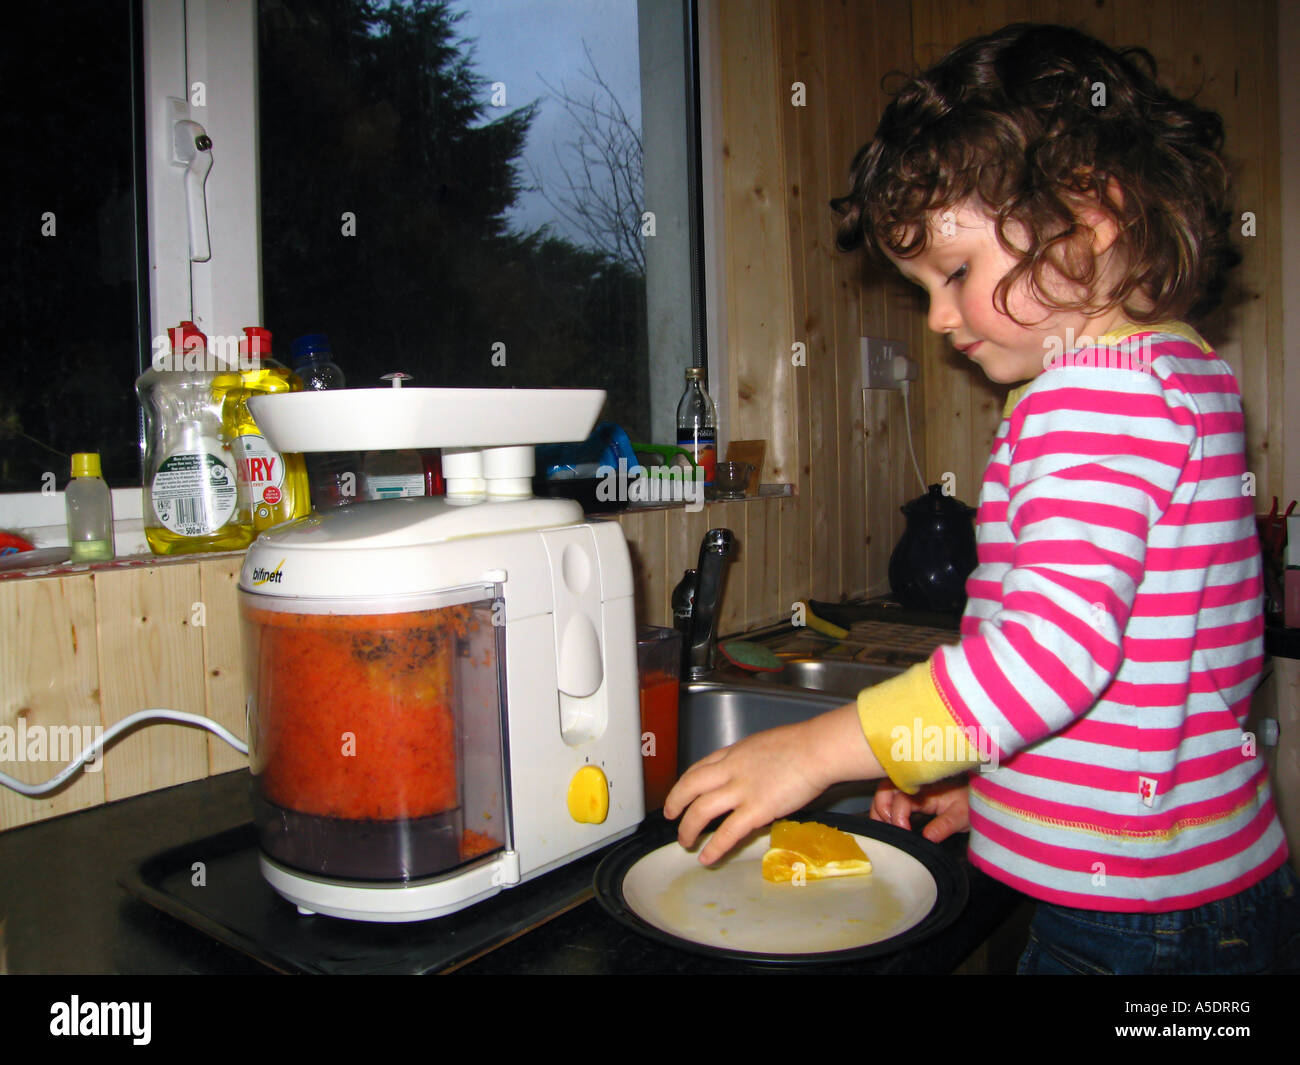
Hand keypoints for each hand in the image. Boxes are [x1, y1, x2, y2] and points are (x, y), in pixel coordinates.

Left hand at [663, 702, 882, 865]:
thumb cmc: (802, 744)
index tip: (680, 793)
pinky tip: (707, 858)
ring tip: (685, 842)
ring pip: (700, 810)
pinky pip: (727, 832)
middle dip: (675, 802)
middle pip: (690, 786)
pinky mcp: (756, 810)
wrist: (817, 749)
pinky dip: (714, 847)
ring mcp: (741, 790)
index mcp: (734, 753)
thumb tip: (753, 776)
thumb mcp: (765, 745)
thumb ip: (751, 762)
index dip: (685, 783)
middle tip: (671, 816)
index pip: (699, 767)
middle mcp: (730, 770)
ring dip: (689, 828)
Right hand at [869, 778, 969, 842]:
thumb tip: (927, 838)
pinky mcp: (907, 791)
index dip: (898, 817)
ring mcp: (908, 785)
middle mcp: (912, 782)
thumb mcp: (961, 815)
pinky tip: (889, 823)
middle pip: (884, 790)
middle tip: (892, 831)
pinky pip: (888, 796)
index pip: (901, 799)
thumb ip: (944, 826)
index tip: (905, 833)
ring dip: (880, 810)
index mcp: (925, 786)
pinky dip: (883, 808)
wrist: (977, 790)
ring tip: (887, 829)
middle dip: (882, 811)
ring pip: (883, 793)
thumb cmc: (969, 800)